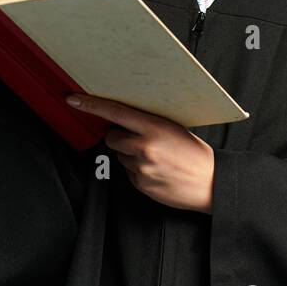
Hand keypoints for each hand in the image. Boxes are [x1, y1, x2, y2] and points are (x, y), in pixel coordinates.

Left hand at [66, 94, 214, 212]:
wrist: (211, 185)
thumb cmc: (196, 155)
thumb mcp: (174, 129)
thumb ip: (149, 124)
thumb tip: (124, 120)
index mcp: (155, 128)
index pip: (115, 112)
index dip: (92, 105)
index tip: (74, 100)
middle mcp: (145, 148)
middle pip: (112, 137)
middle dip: (120, 136)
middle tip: (140, 139)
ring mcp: (141, 169)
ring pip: (120, 156)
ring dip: (130, 155)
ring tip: (156, 158)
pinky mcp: (140, 185)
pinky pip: (128, 173)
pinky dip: (138, 171)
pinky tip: (156, 170)